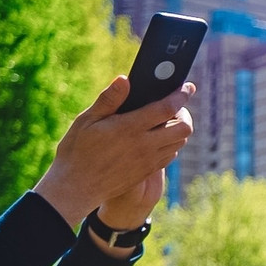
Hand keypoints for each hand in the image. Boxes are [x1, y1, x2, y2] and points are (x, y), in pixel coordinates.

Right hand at [32, 77, 195, 230]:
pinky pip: (171, 155)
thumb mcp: (87, 120)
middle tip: (175, 106)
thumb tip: (125, 79)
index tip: (188, 87)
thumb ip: (109, 100)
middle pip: (184, 128)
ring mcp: (149, 160)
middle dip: (185, 114)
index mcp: (130, 128)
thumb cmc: (77, 149)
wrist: (77, 186)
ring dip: (178, 129)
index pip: (166, 108)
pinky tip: (157, 137)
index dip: (181, 95)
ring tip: (166, 119)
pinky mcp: (148, 171)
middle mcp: (145, 145)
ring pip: (180, 142)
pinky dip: (171, 143)